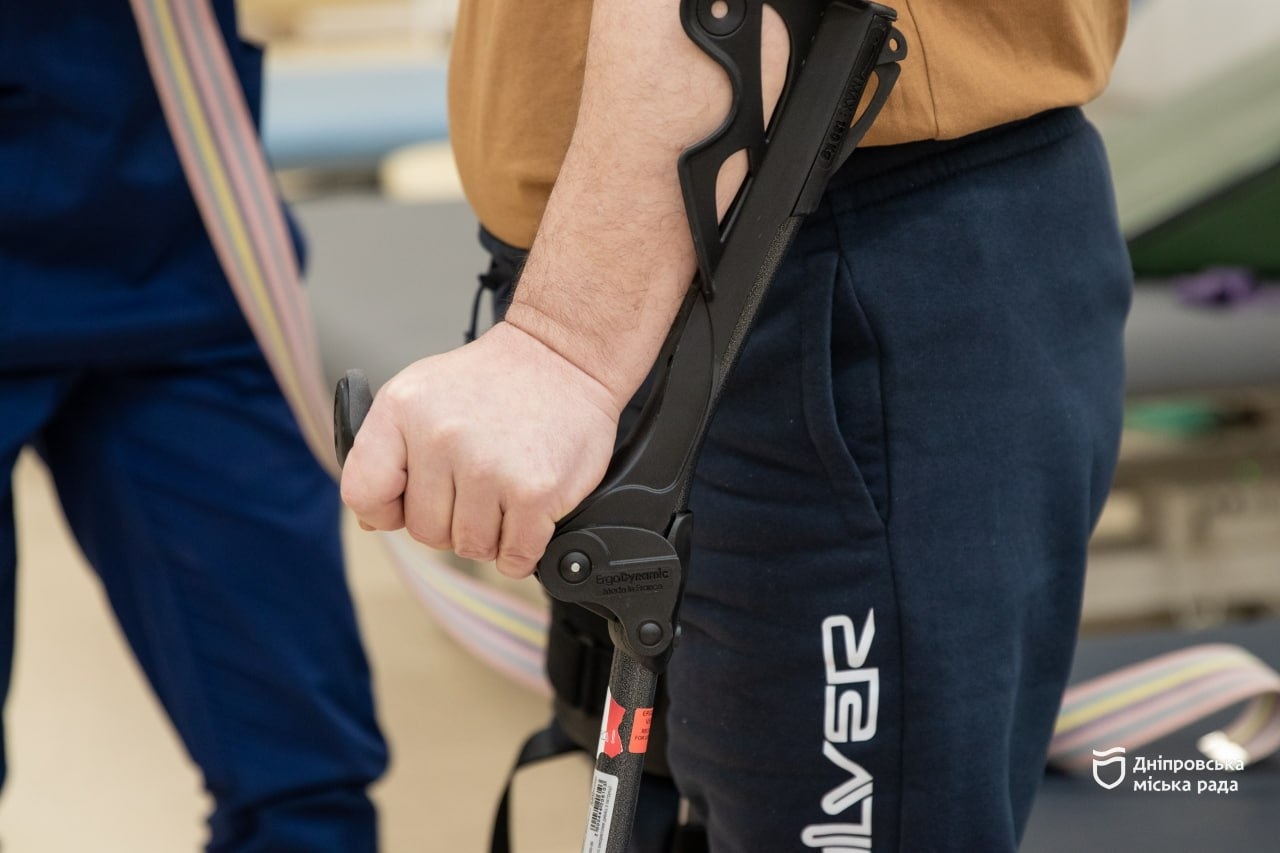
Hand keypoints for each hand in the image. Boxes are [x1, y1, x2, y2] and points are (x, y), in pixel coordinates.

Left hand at [339, 322, 621, 577]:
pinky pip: (514, 558)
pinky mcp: (534, 492)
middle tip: (476, 483)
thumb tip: (373, 519)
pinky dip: (521, 549)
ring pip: (471, 548)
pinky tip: (527, 513)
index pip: (363, 493)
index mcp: (402, 410)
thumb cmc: (493, 382)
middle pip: (425, 530)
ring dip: (490, 533)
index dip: (386, 510)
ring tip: (504, 490)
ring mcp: (489, 467)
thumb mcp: (421, 394)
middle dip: (450, 520)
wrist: (563, 358)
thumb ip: (385, 452)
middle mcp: (441, 437)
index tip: (408, 500)